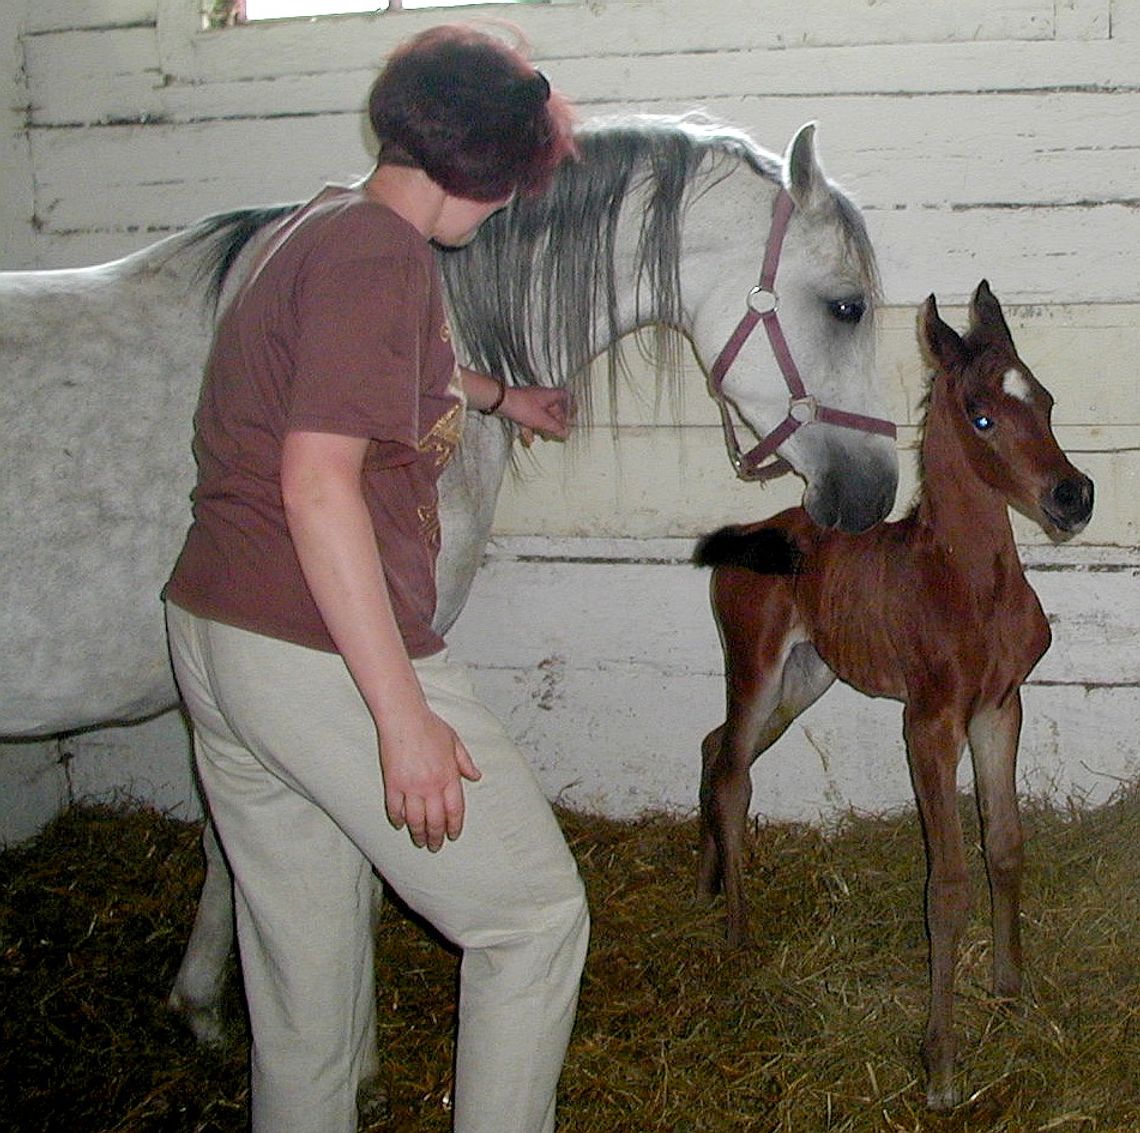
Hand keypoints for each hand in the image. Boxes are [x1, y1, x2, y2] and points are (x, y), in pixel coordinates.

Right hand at [379, 710, 481, 850]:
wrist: (404, 718)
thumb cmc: (430, 726)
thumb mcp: (454, 742)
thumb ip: (465, 762)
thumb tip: (476, 776)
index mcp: (449, 776)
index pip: (455, 810)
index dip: (455, 826)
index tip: (453, 836)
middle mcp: (432, 786)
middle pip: (436, 820)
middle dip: (436, 837)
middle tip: (435, 846)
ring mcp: (411, 786)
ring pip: (416, 820)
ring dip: (418, 834)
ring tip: (419, 842)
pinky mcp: (393, 784)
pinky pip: (395, 809)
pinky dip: (398, 819)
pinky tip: (400, 824)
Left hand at [500, 385, 574, 444]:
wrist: (500, 402)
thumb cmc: (522, 406)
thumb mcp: (542, 420)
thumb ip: (555, 428)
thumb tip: (566, 433)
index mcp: (549, 396)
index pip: (565, 396)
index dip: (571, 406)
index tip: (573, 417)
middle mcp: (540, 397)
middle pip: (553, 409)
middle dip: (556, 422)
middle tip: (559, 432)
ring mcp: (529, 401)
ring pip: (541, 414)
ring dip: (544, 426)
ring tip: (545, 437)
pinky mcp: (520, 407)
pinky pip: (529, 418)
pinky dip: (530, 428)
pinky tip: (528, 439)